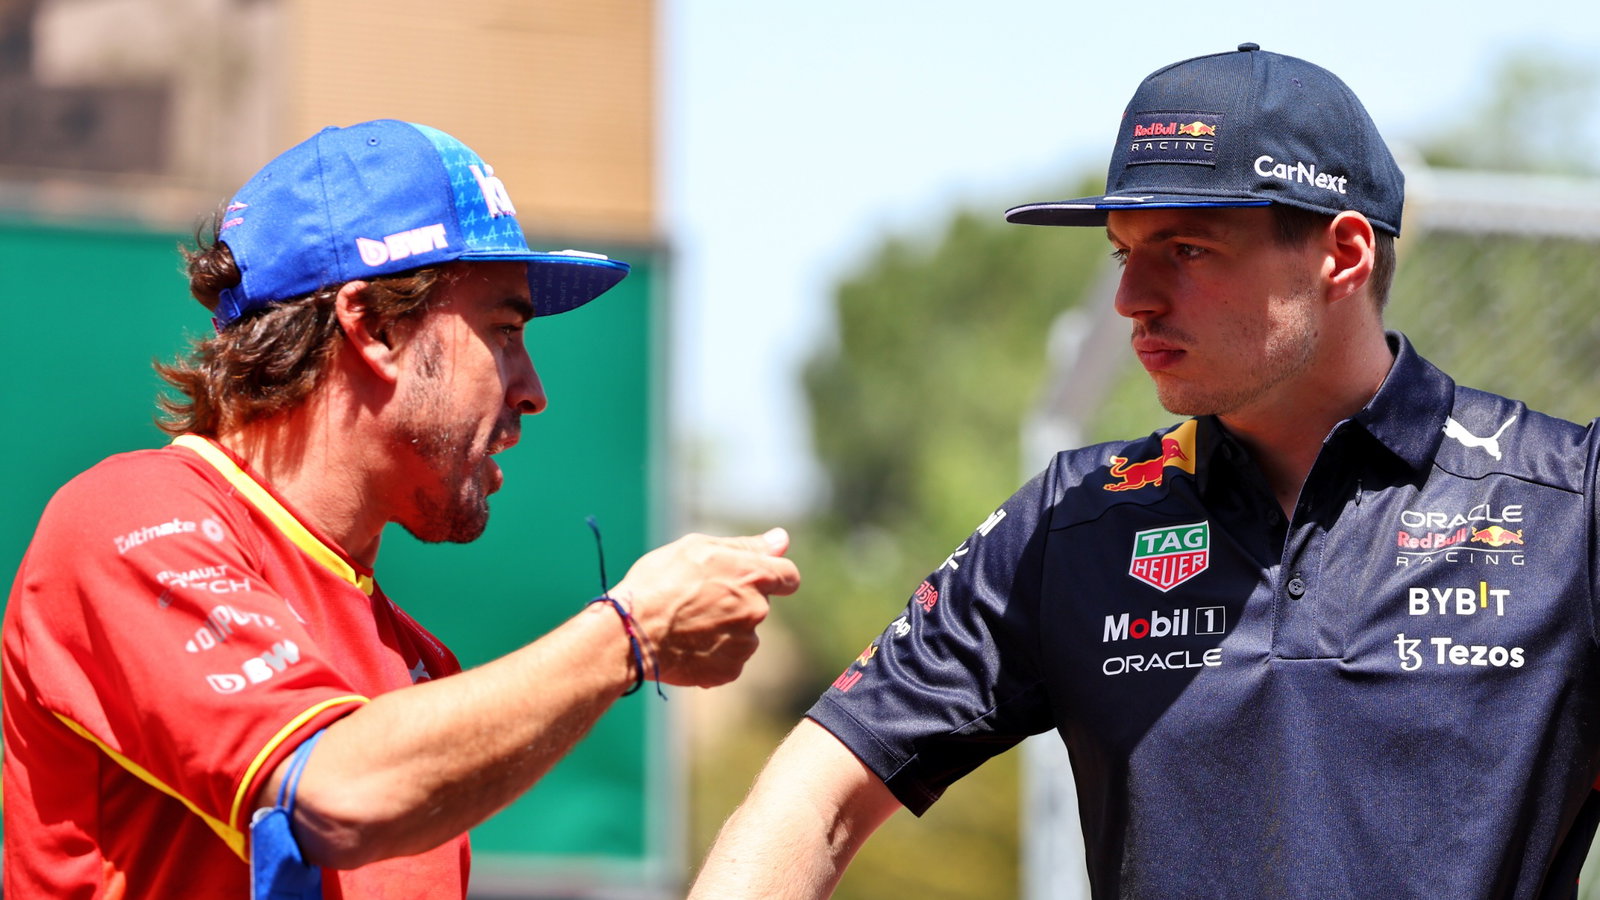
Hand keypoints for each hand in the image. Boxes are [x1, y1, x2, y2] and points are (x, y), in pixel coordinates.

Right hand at [611, 529, 799, 686]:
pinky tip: (686, 645)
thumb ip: (745, 546)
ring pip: (742, 633)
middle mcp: (756, 610)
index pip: (788, 576)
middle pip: (759, 605)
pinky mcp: (729, 670)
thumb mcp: (698, 548)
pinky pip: (728, 659)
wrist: (632, 633)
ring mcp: (744, 644)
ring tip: (687, 624)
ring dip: (724, 629)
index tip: (755, 579)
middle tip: (698, 600)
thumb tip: (782, 540)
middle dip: (736, 602)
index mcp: (753, 575)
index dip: (773, 577)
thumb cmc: (658, 583)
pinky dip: (712, 654)